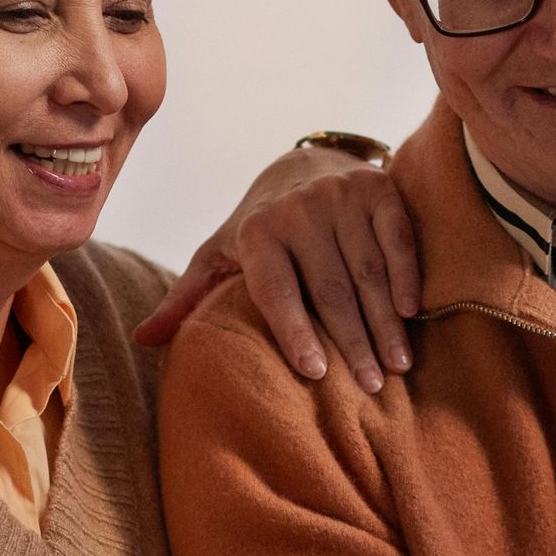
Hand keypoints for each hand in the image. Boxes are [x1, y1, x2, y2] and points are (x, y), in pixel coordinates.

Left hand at [133, 146, 420, 392]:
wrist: (301, 167)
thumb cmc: (259, 230)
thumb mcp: (218, 257)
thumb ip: (187, 298)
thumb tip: (143, 340)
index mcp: (257, 232)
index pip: (278, 290)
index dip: (296, 331)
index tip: (316, 373)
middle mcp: (299, 210)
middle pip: (330, 289)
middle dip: (353, 342)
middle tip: (370, 387)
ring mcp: (341, 197)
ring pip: (368, 272)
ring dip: (385, 322)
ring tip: (397, 367)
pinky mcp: (378, 189)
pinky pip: (398, 240)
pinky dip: (406, 277)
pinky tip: (412, 315)